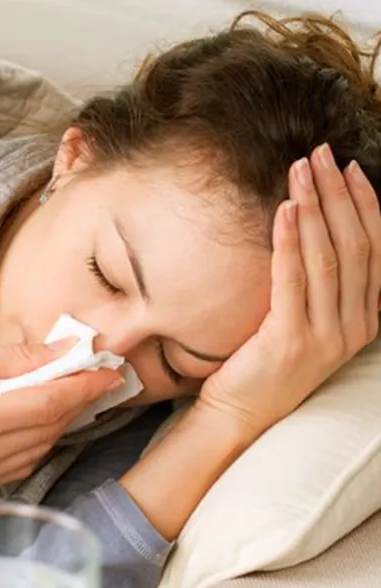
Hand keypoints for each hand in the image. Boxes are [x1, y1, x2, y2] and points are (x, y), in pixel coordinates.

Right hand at [0, 340, 122, 496]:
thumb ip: (13, 360)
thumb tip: (62, 354)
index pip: (44, 406)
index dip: (81, 388)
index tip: (108, 370)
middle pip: (45, 432)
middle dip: (74, 402)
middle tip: (92, 375)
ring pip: (35, 453)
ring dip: (56, 422)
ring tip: (66, 391)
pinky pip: (14, 467)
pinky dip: (33, 441)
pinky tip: (36, 417)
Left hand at [199, 144, 380, 437]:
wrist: (239, 414)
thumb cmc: (265, 365)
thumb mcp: (306, 324)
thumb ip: (320, 288)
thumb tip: (316, 229)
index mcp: (364, 321)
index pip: (374, 251)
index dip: (365, 205)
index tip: (349, 169)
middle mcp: (353, 328)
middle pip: (354, 246)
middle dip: (340, 194)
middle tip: (321, 155)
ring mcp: (326, 337)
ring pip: (329, 258)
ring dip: (316, 207)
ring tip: (301, 169)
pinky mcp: (292, 341)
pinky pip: (294, 280)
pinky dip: (291, 241)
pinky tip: (285, 210)